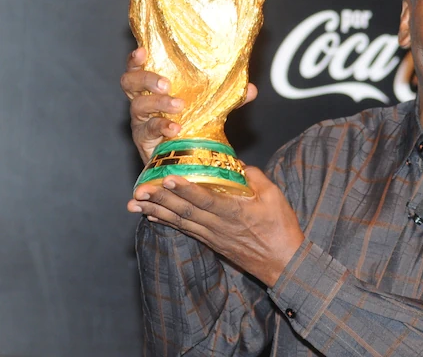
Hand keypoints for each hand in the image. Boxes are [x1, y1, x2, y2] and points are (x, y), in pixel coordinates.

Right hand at [120, 47, 256, 163]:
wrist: (183, 158)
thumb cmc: (191, 124)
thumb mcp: (211, 107)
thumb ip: (229, 98)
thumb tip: (250, 89)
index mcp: (154, 86)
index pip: (138, 66)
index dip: (136, 58)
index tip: (142, 51)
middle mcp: (141, 99)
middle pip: (129, 82)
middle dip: (146, 79)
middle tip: (166, 83)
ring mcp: (140, 120)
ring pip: (138, 105)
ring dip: (158, 103)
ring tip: (178, 106)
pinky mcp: (143, 139)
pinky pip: (148, 130)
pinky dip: (162, 127)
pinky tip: (174, 128)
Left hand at [128, 167, 303, 286]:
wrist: (283, 262)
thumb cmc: (281, 228)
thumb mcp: (275, 197)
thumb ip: (255, 178)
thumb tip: (238, 165)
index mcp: (235, 213)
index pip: (205, 200)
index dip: (186, 189)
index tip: (167, 178)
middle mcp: (219, 225)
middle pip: (185, 211)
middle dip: (160, 199)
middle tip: (139, 190)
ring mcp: (213, 236)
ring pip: (180, 221)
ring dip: (156, 211)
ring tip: (135, 204)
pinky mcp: (212, 242)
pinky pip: (185, 230)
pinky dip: (167, 223)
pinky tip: (152, 217)